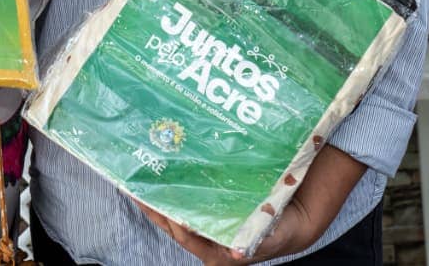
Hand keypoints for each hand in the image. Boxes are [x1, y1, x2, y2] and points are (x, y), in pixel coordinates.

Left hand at [135, 144, 365, 263]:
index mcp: (217, 254)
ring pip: (176, 213)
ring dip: (160, 197)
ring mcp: (205, 229)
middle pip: (173, 225)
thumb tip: (237, 251)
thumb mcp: (268, 237)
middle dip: (154, 207)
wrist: (293, 222)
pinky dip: (174, 190)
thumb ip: (253, 241)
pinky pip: (186, 203)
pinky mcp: (207, 215)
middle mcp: (206, 243)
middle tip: (135, 186)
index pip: (186, 236)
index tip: (158, 203)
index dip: (172, 221)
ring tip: (142, 177)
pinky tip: (164, 174)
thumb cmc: (280, 233)